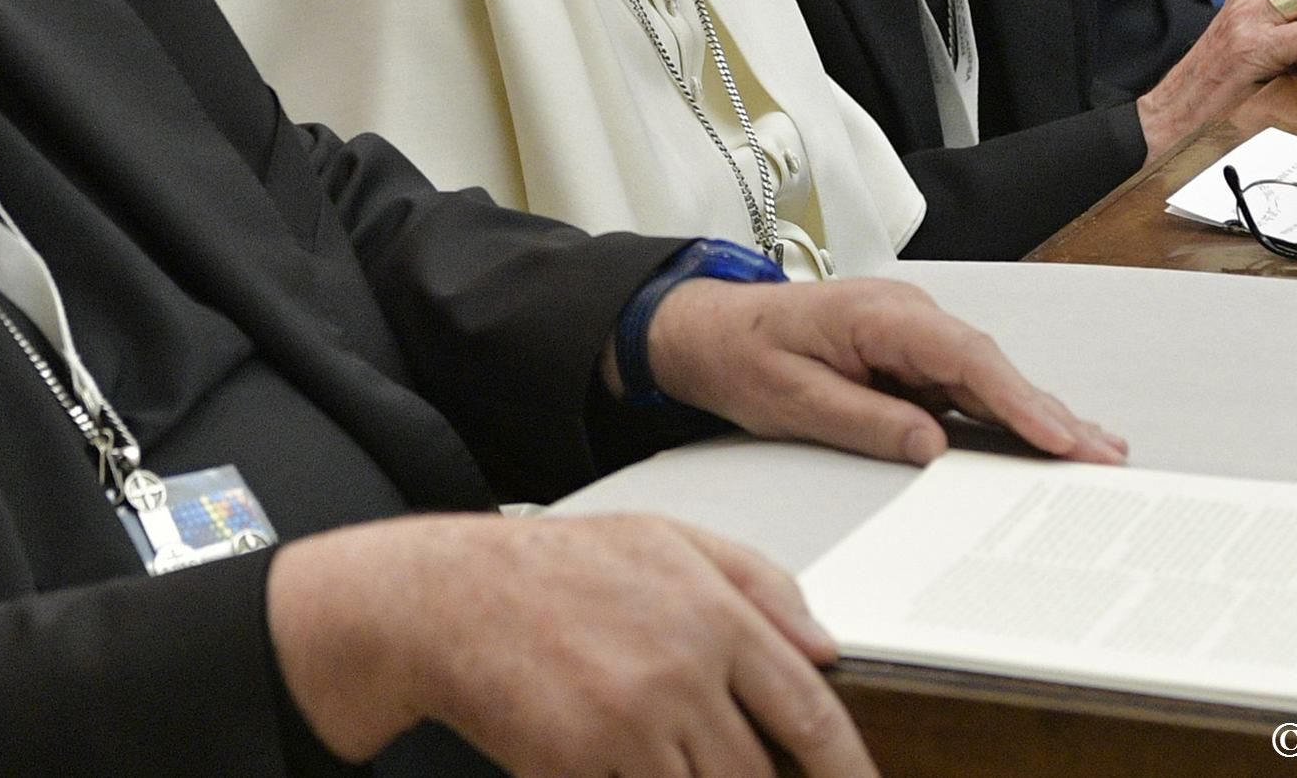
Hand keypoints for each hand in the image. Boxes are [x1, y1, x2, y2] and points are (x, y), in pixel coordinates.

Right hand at [270, 512, 876, 777]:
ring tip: (666, 753)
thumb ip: (758, 584)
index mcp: (714, 615)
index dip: (847, 769)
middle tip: (736, 769)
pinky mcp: (583, 765)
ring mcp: (633, 726)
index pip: (811, 713)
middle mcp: (683, 672)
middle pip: (758, 775)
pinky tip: (629, 763)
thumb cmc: (556, 570)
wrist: (450, 598)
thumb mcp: (666, 541)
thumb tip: (824, 645)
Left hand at [642, 275, 1122, 466]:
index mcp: (880, 315)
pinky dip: (1009, 413)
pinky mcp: (912, 358)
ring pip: (988, 377)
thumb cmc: (744, 356)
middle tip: (1102, 455)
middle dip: (1048, 411)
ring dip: (1039, 415)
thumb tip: (933, 446)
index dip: (1016, 398)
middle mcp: (908, 317)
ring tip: (1095, 452)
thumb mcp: (792, 400)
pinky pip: (969, 387)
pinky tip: (1048, 437)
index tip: (1057, 435)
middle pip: (990, 366)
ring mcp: (914, 336)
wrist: (709, 330)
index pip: (963, 357)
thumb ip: (865, 421)